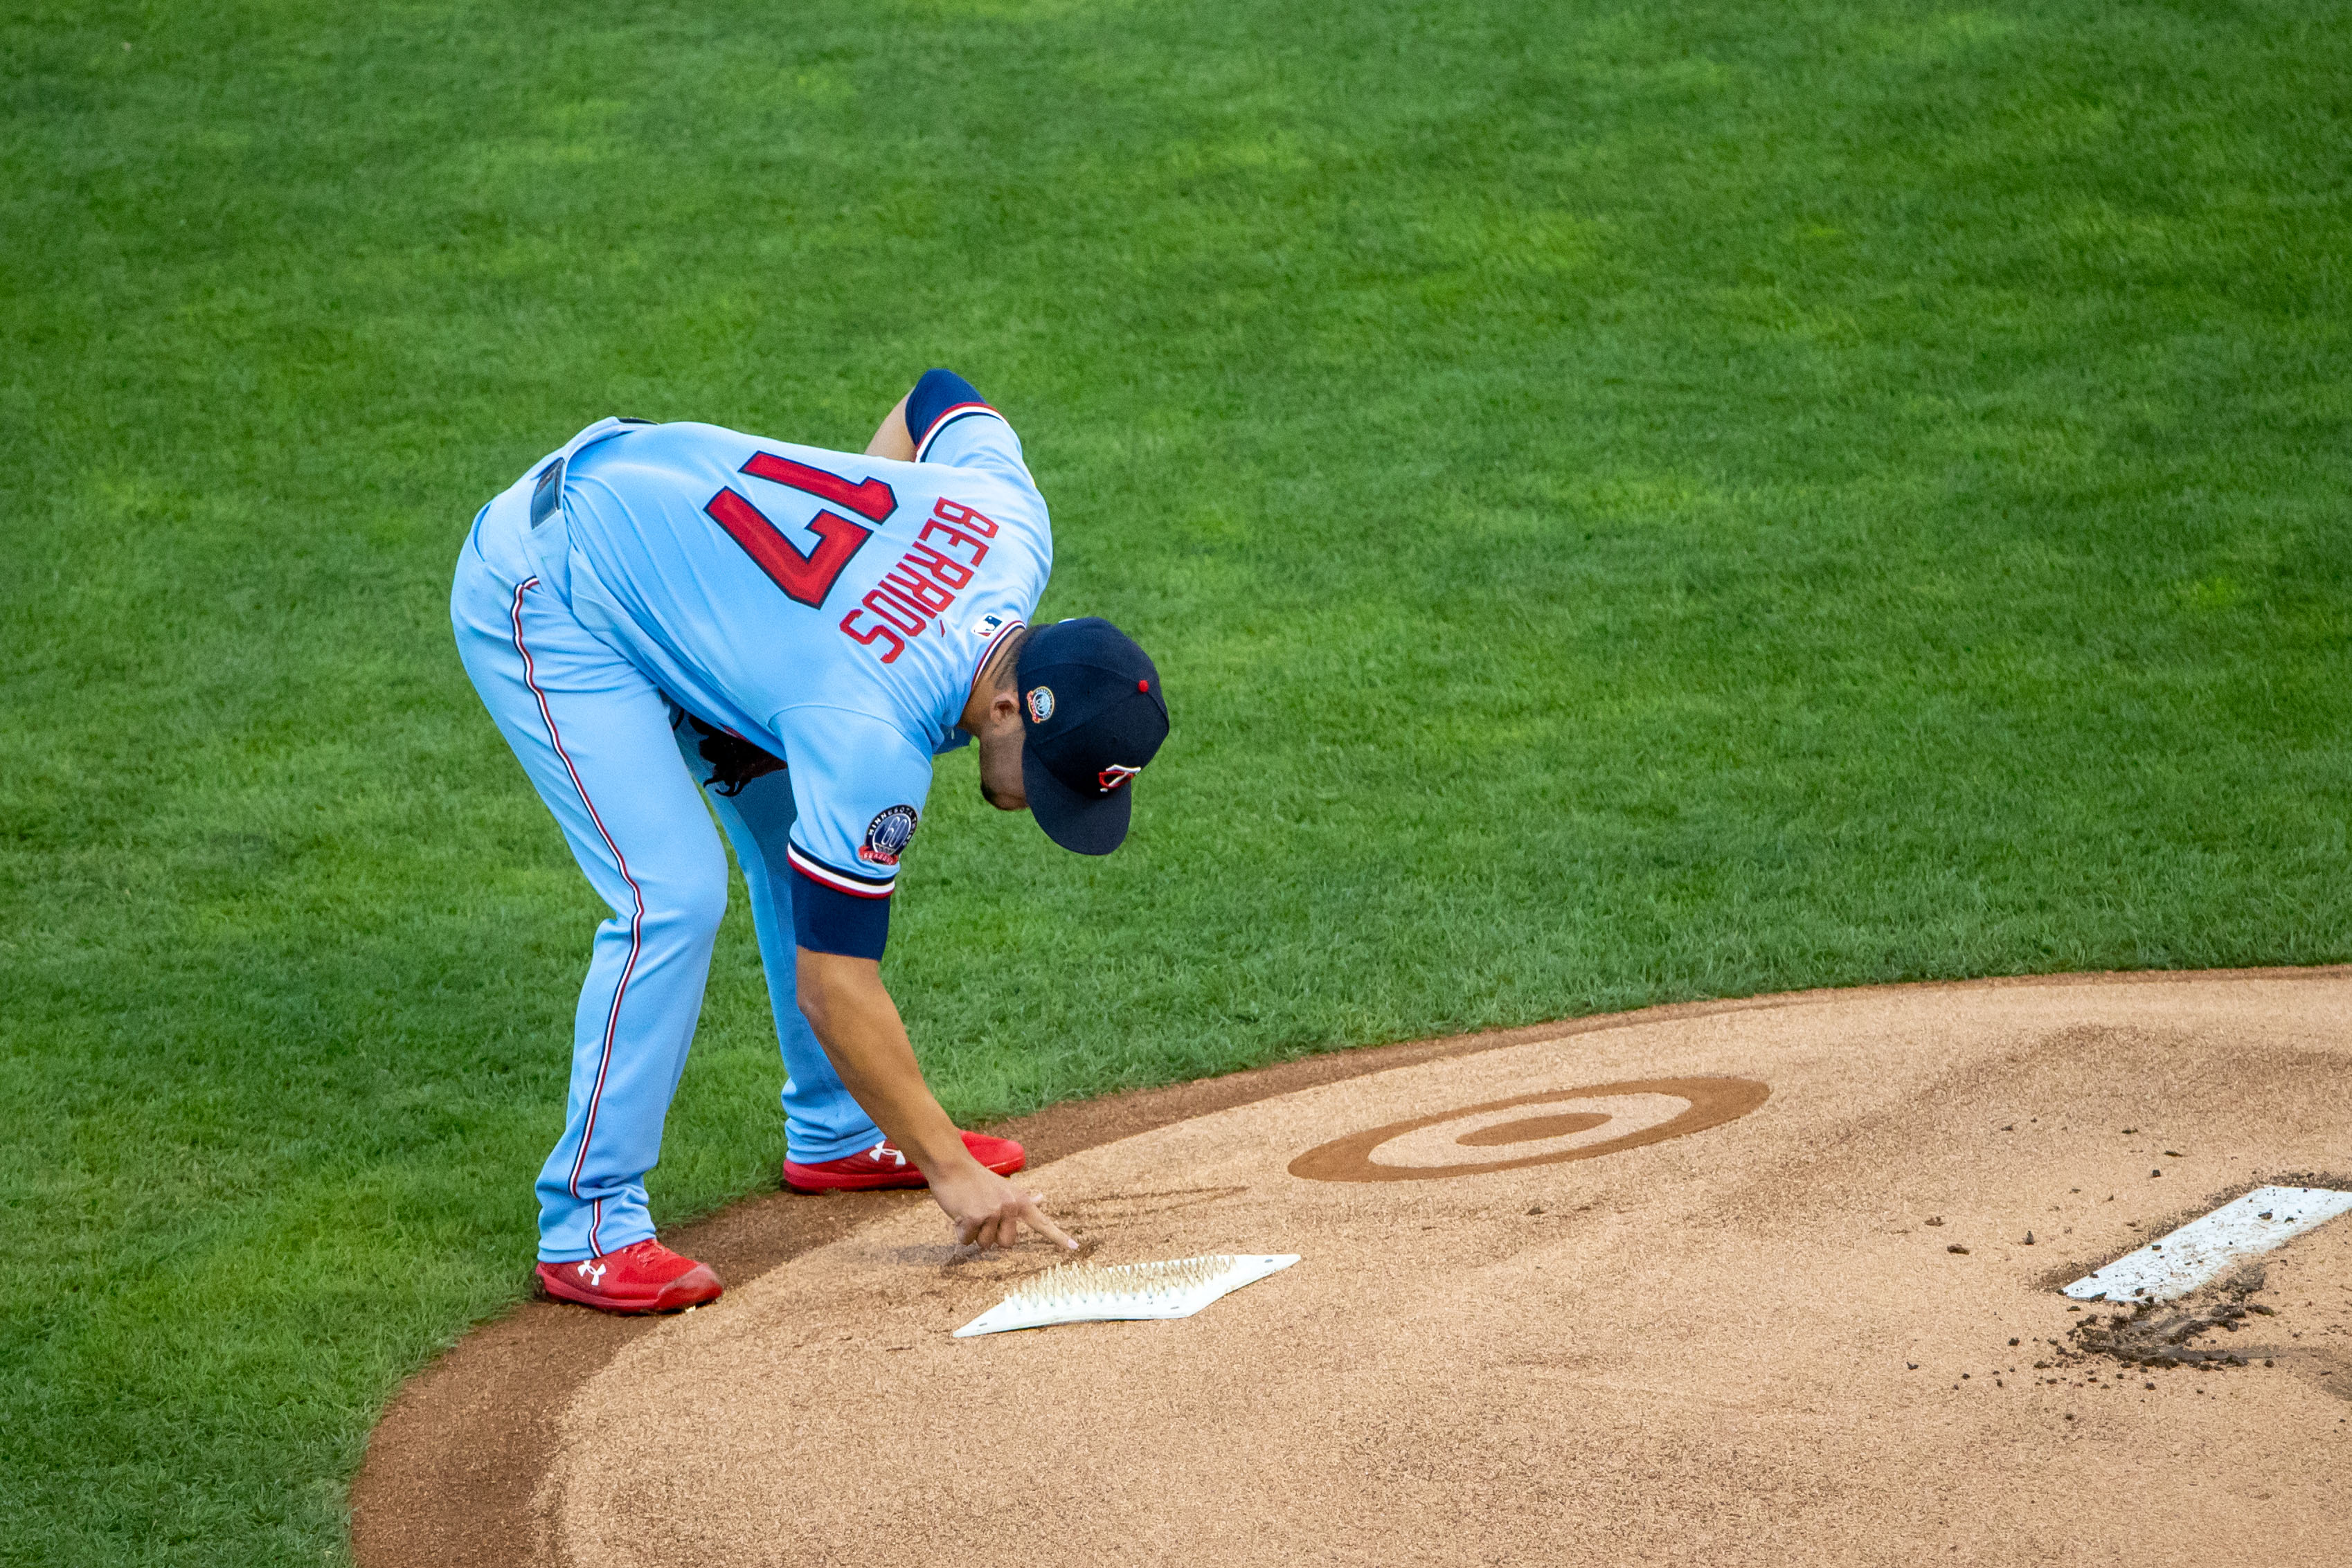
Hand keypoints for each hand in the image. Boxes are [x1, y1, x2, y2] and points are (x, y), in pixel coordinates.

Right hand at [931, 1161, 1077, 1251]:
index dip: (1059, 1237)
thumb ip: (1021, 1198)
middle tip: (982, 1216)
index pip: (1042, 1222)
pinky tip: (959, 1213)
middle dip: (991, 1236)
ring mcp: (993, 1212)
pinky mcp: (975, 1217)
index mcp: (1018, 1200)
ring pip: (984, 1244)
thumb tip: (1041, 1198)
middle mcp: (1010, 1207)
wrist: (951, 1165)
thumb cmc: (975, 1179)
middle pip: (1007, 1244)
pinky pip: (967, 1241)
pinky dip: (960, 1231)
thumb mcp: (1003, 1186)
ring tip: (969, 1211)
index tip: (1076, 1248)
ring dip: (973, 1233)